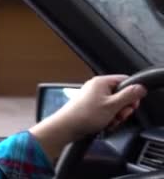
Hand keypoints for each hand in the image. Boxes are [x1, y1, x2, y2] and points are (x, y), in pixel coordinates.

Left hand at [29, 75, 146, 161]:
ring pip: (114, 105)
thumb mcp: (112, 105)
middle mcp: (96, 87)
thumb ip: (128, 96)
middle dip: (123, 108)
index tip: (132, 105)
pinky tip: (104, 124)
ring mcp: (93, 97)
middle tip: (118, 116)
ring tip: (109, 121)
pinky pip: (106, 111)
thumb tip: (140, 87)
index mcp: (101, 82)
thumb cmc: (85, 115)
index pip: (125, 81)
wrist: (67, 127)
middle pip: (121, 94)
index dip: (132, 94)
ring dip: (115, 116)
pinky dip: (108, 118)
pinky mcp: (90, 107)